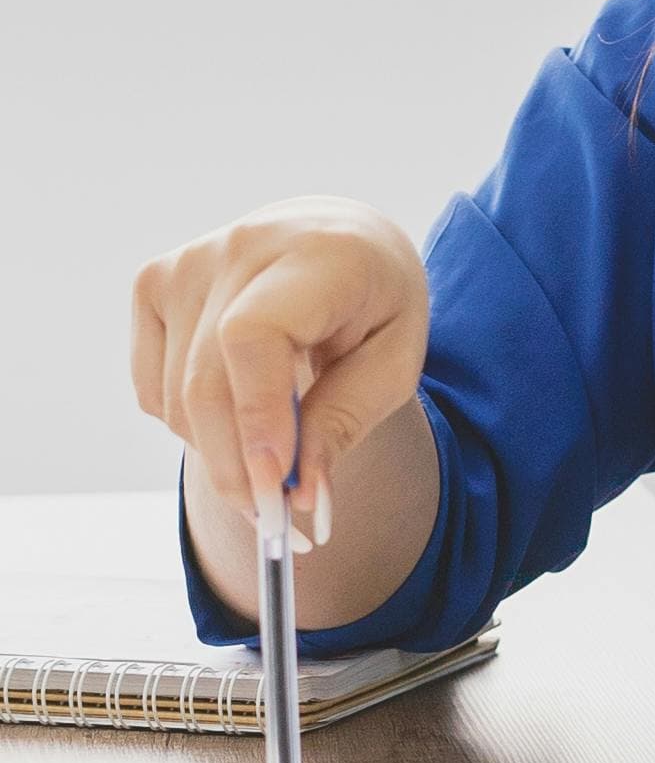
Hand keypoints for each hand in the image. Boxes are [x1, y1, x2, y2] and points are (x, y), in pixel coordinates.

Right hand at [131, 197, 429, 522]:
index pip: (253, 335)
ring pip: (175, 398)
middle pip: (206, 380)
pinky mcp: (154, 284)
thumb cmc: (376, 303)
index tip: (276, 484)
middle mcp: (241, 248)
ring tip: (273, 462)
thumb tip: (299, 496)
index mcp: (317, 255)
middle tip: (274, 521)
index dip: (256, 416)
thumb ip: (345, 423)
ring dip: (220, 453)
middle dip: (236, 467)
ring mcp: (187, 263)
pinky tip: (239, 407)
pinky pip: (154, 389)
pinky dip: (192, 424)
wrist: (339, 240)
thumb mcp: (394, 363)